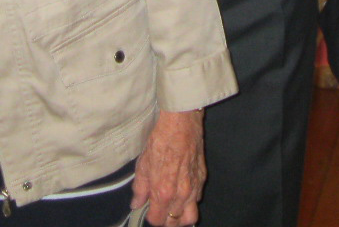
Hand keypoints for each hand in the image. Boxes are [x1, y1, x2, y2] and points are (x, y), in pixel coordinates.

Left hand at [131, 109, 204, 224]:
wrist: (181, 122)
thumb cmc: (162, 139)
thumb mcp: (143, 164)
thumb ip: (140, 188)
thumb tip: (136, 202)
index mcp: (163, 192)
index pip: (157, 220)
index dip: (150, 218)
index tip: (147, 212)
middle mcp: (181, 194)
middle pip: (175, 223)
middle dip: (166, 222)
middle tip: (160, 212)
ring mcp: (194, 187)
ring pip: (190, 217)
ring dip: (180, 217)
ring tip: (173, 210)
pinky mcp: (202, 178)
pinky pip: (197, 200)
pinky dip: (190, 202)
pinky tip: (182, 194)